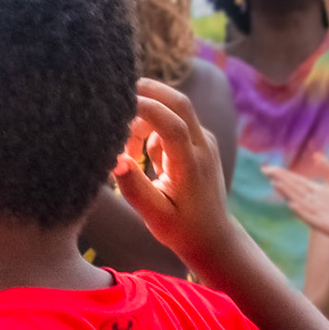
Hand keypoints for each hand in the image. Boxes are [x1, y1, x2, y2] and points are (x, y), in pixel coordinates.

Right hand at [113, 78, 238, 271]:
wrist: (212, 236)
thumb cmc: (181, 229)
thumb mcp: (154, 216)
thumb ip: (135, 189)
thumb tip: (115, 161)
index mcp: (191, 165)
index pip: (171, 123)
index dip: (145, 108)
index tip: (117, 107)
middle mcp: (202, 146)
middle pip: (178, 102)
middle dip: (147, 93)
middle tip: (116, 103)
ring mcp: (204, 141)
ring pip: (173, 109)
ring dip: (146, 118)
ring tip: (130, 152)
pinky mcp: (199, 141)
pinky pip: (173, 121)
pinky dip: (154, 128)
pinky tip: (146, 156)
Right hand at [265, 152, 328, 248]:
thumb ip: (328, 172)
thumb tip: (316, 156)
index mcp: (316, 192)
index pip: (297, 181)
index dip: (284, 174)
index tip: (268, 168)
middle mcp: (312, 202)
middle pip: (294, 188)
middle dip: (281, 180)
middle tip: (266, 171)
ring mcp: (315, 213)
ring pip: (298, 200)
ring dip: (287, 193)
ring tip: (275, 184)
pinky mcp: (321, 224)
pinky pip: (308, 216)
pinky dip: (299, 211)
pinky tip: (292, 204)